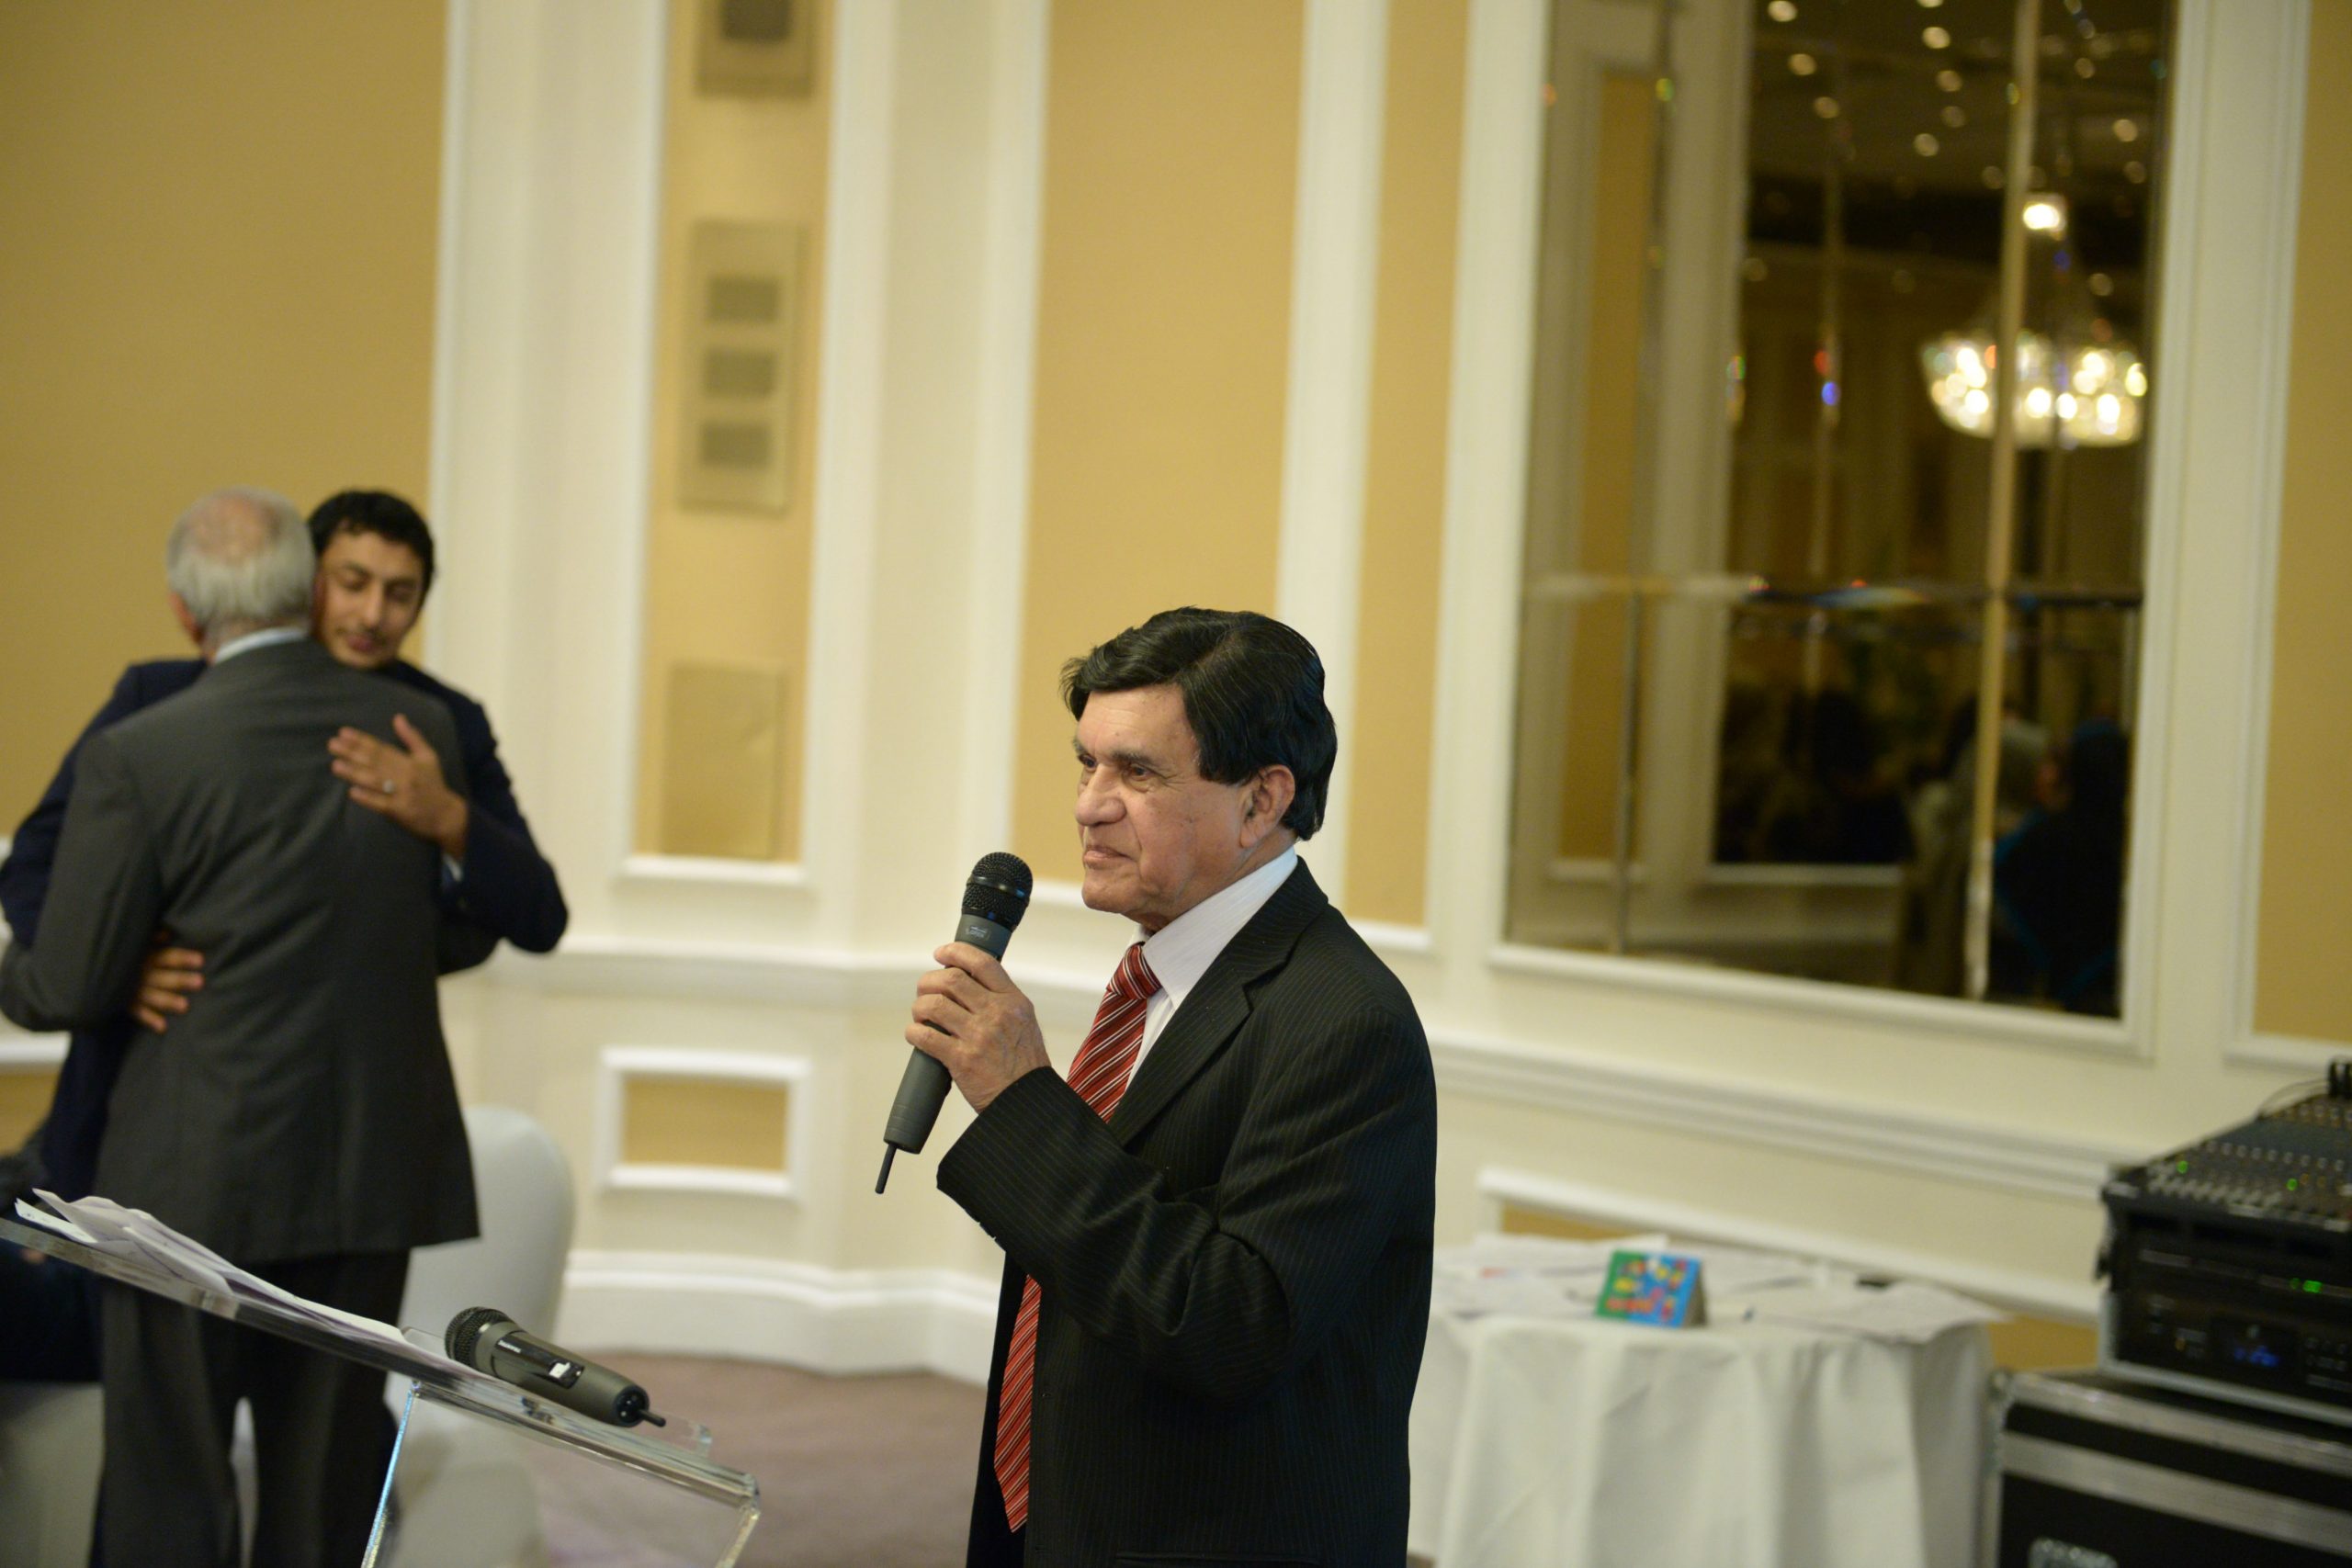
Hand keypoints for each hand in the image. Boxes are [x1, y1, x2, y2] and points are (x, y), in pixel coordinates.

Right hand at [133, 940, 202, 1031]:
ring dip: (168, 1001)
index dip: (182, 958)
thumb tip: (169, 933)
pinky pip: (137, 1012)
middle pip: (163, 977)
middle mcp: (140, 974)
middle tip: (199, 982)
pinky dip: (149, 1019)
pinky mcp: (124, 1003)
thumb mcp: (137, 941)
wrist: (93, 966)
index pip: (167, 957)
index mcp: (146, 956)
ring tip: (185, 1006)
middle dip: (180, 980)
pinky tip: (162, 1027)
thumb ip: (153, 937)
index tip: (201, 961)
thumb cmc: (125, 952)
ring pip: (152, 996)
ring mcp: (132, 990)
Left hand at [329, 714, 468, 856]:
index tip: (344, 733)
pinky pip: (381, 803)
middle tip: (333, 745)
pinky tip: (353, 792)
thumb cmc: (433, 783)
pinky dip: (367, 798)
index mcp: (410, 761)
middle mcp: (405, 775)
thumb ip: (412, 737)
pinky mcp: (399, 811)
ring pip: (375, 781)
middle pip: (375, 763)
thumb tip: (398, 717)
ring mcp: (401, 794)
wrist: (446, 815)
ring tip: (336, 765)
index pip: (382, 748)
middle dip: (352, 753)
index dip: (362, 740)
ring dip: (355, 773)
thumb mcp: (428, 757)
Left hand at [905, 943, 1051, 1111]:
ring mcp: (978, 1036)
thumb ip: (1002, 1002)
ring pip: (933, 1004)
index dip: (956, 952)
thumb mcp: (1024, 1022)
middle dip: (929, 981)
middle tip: (925, 990)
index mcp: (1013, 1001)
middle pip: (951, 979)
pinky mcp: (961, 1059)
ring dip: (919, 1007)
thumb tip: (970, 985)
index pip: (982, 963)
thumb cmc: (1025, 1066)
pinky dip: (914, 1032)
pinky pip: (925, 1036)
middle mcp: (996, 1014)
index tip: (941, 954)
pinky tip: (916, 1035)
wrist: (1026, 1101)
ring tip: (921, 1015)